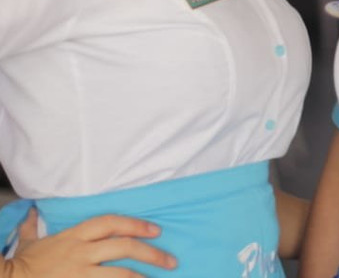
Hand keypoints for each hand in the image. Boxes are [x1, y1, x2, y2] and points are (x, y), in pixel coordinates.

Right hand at [3, 208, 175, 276]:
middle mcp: (81, 253)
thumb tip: (32, 213)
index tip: (156, 230)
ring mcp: (79, 273)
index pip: (112, 223)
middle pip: (124, 247)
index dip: (136, 224)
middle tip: (171, 260)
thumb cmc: (20, 265)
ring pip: (119, 274)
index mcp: (74, 236)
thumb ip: (32, 227)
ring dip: (141, 277)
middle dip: (151, 253)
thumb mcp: (28, 242)